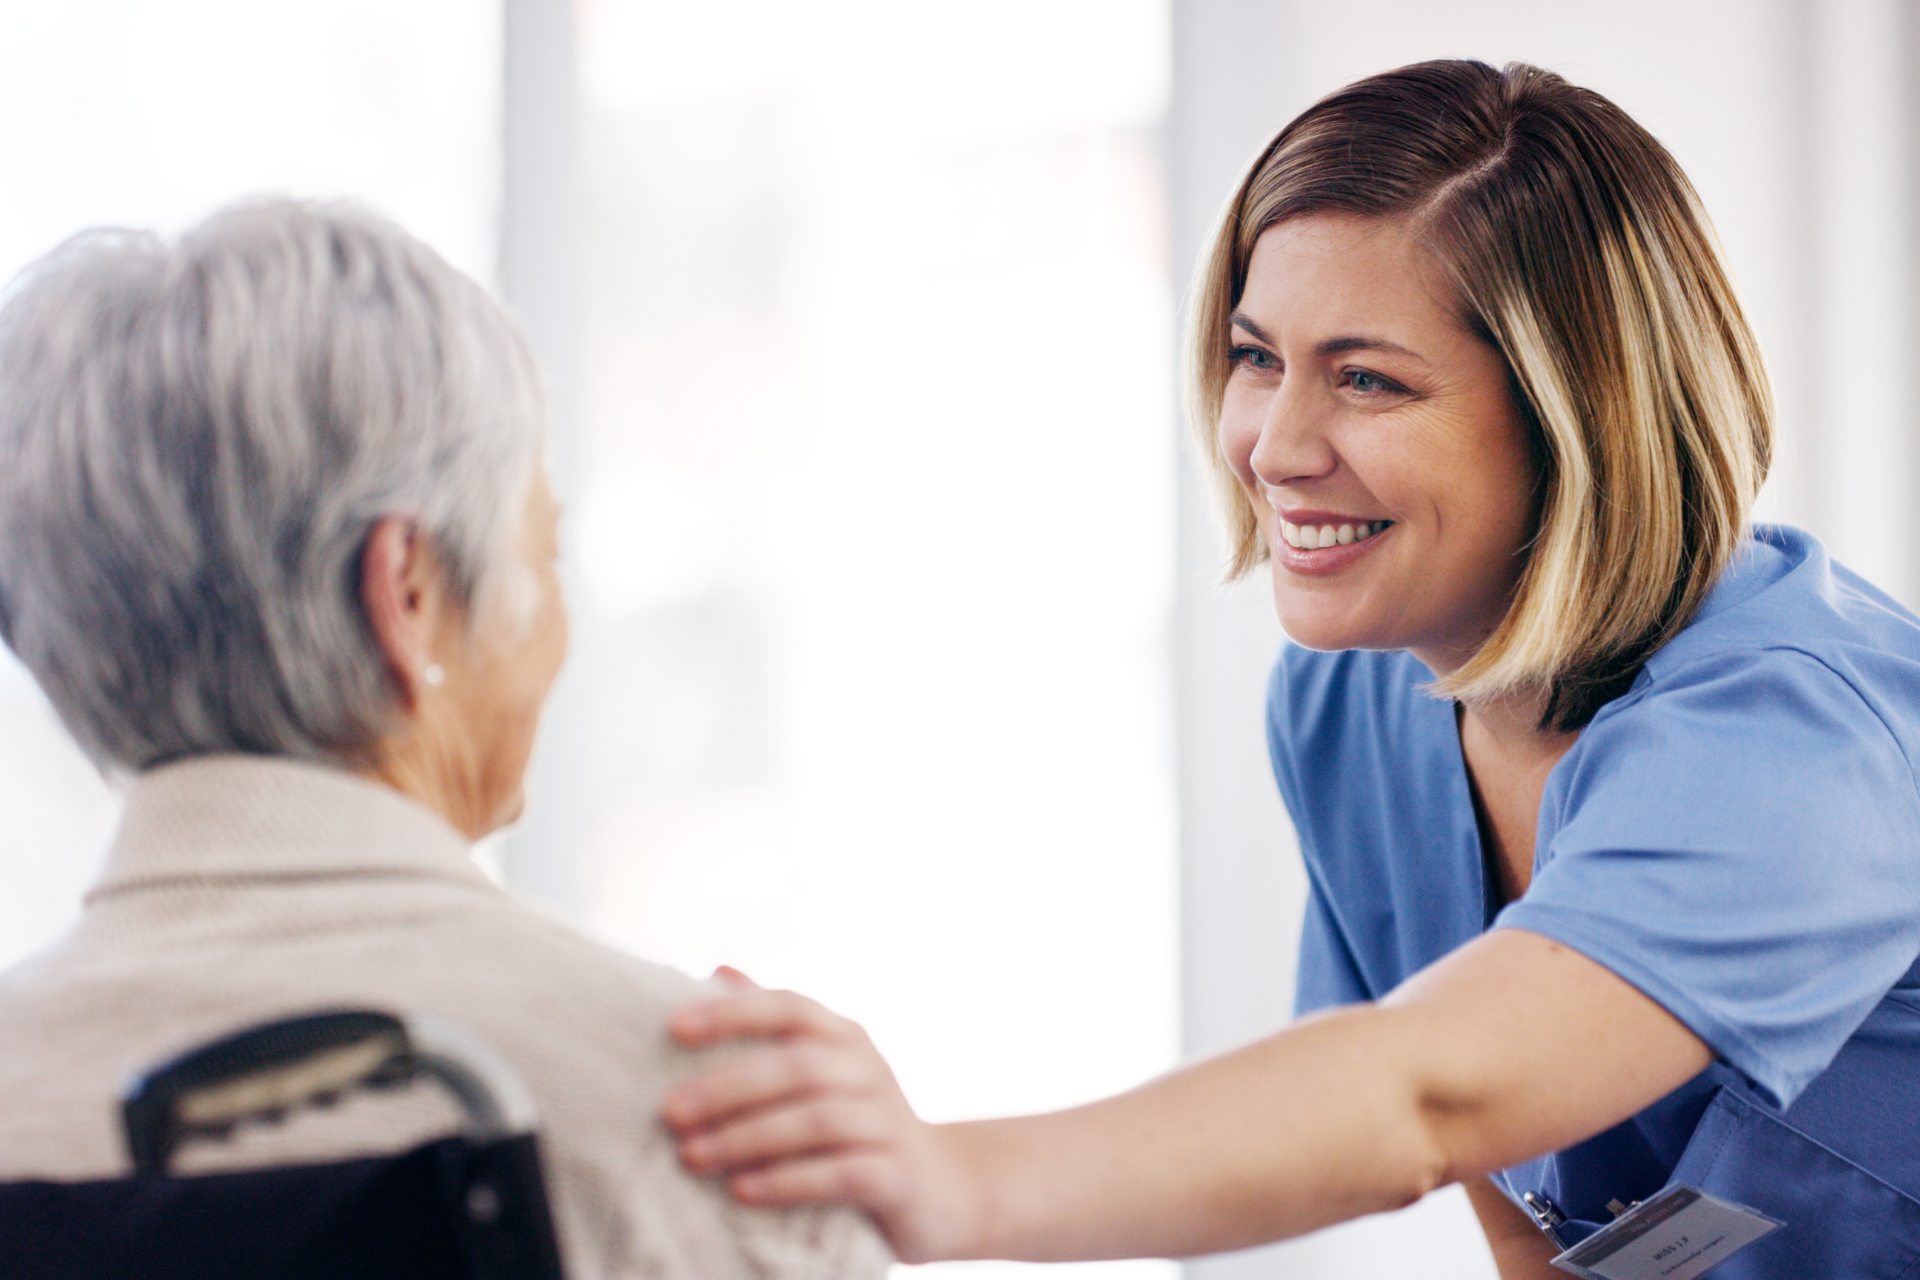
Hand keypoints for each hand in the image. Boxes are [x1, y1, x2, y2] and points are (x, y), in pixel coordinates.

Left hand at [660, 975, 983, 1261]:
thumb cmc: (860, 1119)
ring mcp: (887, 1121)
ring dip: (748, 1137)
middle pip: (797, 1065)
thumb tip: (718, 968)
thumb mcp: (825, 1065)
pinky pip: (841, 1174)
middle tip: (670, 1112)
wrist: (941, 1185)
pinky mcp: (896, 1174)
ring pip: (816, 1120)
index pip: (790, 1006)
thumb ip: (775, 1023)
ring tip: (693, 1156)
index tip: (673, 1027)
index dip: (734, 1012)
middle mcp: (870, 1069)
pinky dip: (788, 1181)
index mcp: (846, 1035)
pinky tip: (743, 1191)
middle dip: (727, 1087)